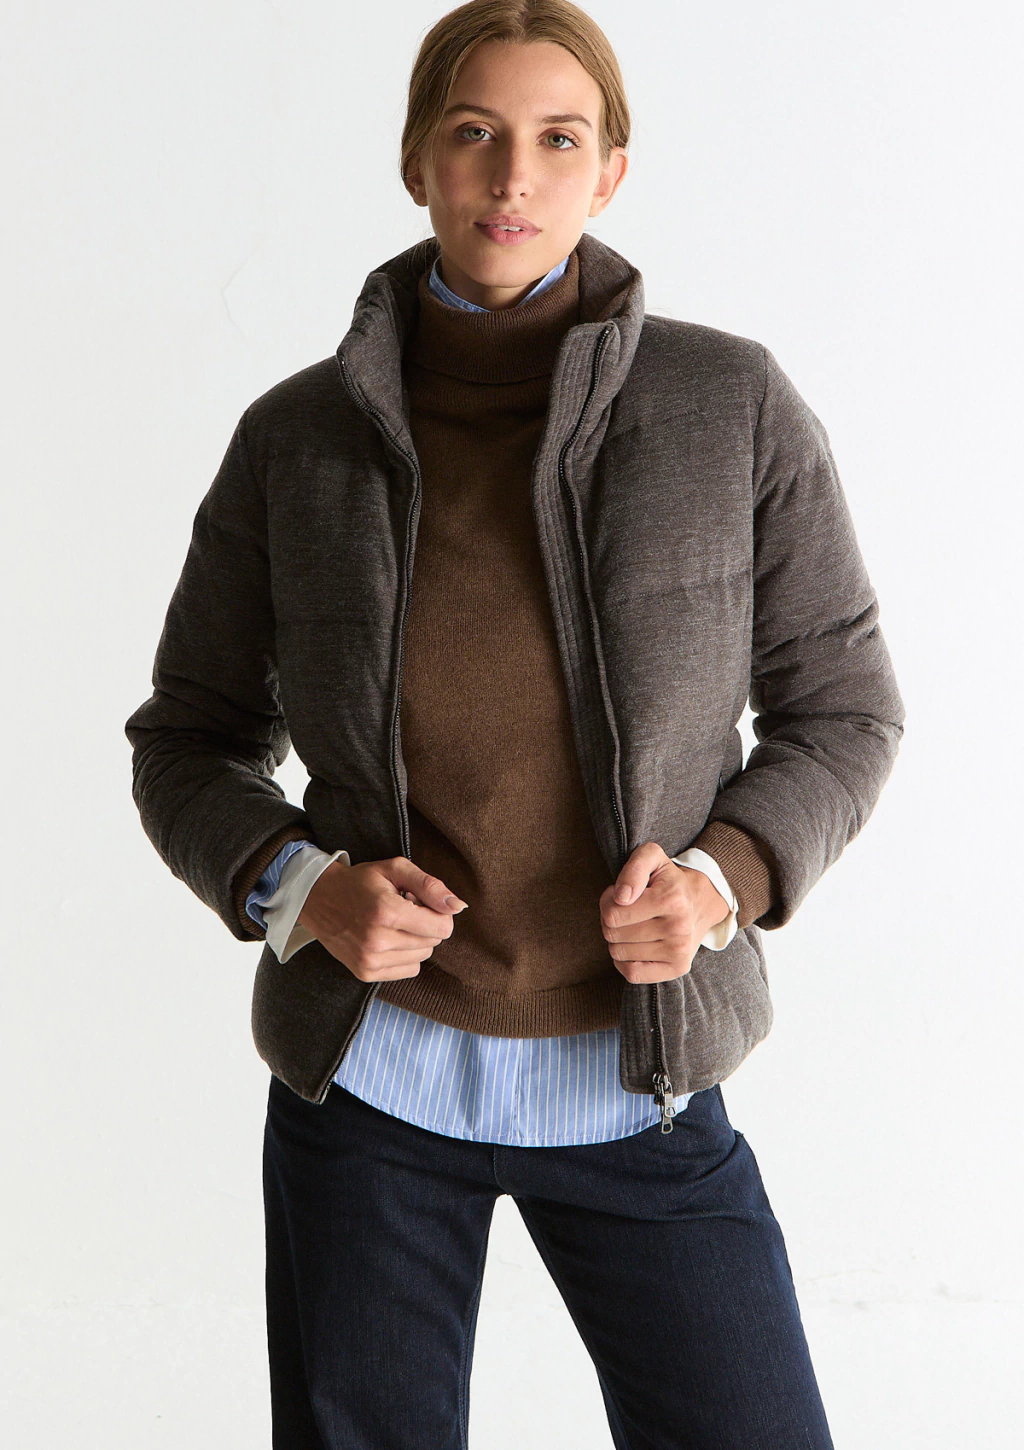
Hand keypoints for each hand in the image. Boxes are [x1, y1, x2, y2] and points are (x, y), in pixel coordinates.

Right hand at [298, 856, 467, 982]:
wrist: (318, 898)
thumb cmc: (360, 881)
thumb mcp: (395, 869)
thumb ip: (430, 886)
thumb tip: (459, 907)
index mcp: (388, 912)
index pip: (442, 927)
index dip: (438, 912)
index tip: (418, 901)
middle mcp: (378, 940)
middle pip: (433, 943)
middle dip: (425, 925)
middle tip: (402, 909)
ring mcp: (370, 960)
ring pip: (422, 957)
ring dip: (415, 940)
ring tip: (392, 923)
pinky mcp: (365, 973)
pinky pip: (409, 970)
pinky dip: (404, 955)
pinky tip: (386, 938)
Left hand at [599, 841, 731, 984]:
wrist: (700, 902)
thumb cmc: (667, 880)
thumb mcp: (651, 857)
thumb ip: (634, 867)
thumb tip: (622, 897)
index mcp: (671, 899)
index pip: (612, 914)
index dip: (608, 902)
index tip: (621, 895)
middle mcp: (678, 928)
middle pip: (613, 934)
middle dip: (611, 920)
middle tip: (627, 911)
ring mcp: (679, 952)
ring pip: (618, 954)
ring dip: (618, 939)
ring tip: (634, 925)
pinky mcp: (677, 969)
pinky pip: (632, 974)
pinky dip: (624, 961)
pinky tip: (634, 946)